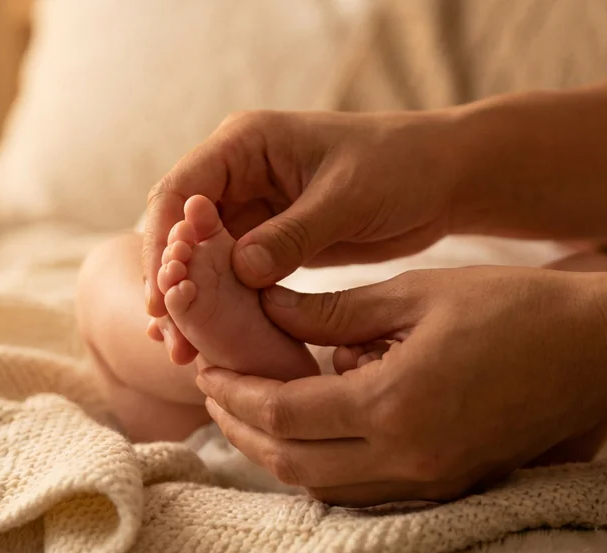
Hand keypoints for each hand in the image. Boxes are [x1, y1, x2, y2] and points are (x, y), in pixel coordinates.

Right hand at [143, 110, 462, 317]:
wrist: (444, 179)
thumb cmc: (401, 168)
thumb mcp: (347, 197)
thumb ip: (294, 233)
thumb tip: (240, 270)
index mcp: (245, 144)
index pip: (180, 192)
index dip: (163, 244)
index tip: (162, 295)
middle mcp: (238, 173)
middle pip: (181, 230)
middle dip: (170, 282)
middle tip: (170, 339)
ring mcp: (252, 208)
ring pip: (201, 260)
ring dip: (192, 302)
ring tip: (184, 354)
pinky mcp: (271, 240)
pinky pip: (231, 276)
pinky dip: (220, 307)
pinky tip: (210, 345)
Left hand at [195, 267, 606, 505]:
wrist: (601, 352)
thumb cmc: (514, 308)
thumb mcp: (415, 292)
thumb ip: (334, 309)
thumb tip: (269, 310)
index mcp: (393, 404)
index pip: (281, 413)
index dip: (233, 392)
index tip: (207, 367)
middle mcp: (407, 458)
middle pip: (292, 463)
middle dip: (240, 430)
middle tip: (215, 391)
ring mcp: (430, 480)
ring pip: (323, 486)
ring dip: (277, 453)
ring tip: (251, 410)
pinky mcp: (448, 484)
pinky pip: (363, 489)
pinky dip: (323, 463)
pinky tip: (311, 426)